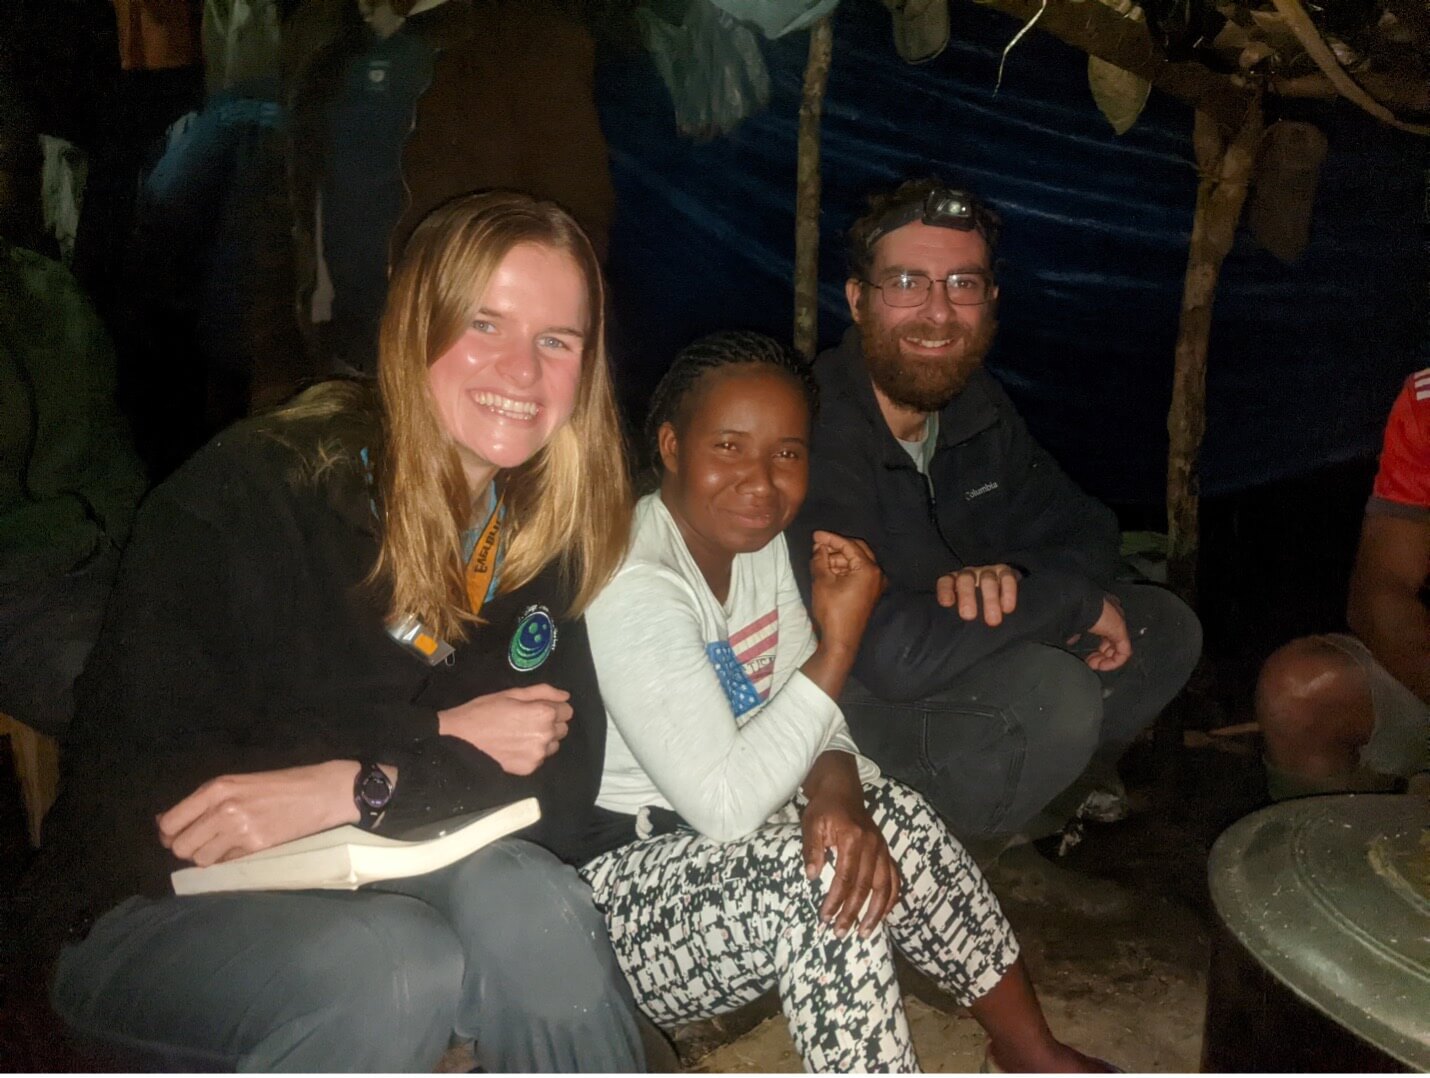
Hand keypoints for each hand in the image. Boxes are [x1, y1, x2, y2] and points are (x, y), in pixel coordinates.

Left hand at [157, 760, 365, 865]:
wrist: (321, 792)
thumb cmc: (281, 784)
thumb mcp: (238, 783)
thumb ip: (204, 802)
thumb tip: (164, 822)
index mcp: (216, 788)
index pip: (170, 822)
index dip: (169, 833)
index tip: (178, 835)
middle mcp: (222, 809)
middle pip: (180, 846)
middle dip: (188, 847)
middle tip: (204, 842)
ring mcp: (238, 830)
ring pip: (200, 859)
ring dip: (207, 856)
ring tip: (225, 845)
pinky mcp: (254, 847)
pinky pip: (225, 863)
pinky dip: (228, 860)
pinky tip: (243, 847)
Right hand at [438, 684, 572, 774]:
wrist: (461, 738)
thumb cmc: (485, 710)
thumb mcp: (513, 693)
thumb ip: (544, 692)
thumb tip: (566, 696)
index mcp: (544, 714)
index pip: (567, 711)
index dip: (553, 707)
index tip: (537, 708)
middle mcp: (546, 736)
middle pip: (562, 728)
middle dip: (550, 723)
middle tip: (526, 720)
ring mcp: (538, 755)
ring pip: (553, 744)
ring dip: (543, 739)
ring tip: (520, 734)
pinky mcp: (529, 768)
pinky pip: (540, 758)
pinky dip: (532, 752)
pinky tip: (515, 746)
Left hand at [800, 755, 899, 937]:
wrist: (843, 789)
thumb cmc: (824, 808)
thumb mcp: (811, 824)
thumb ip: (812, 849)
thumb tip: (812, 877)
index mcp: (853, 838)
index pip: (845, 877)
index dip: (836, 900)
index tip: (825, 918)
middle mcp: (873, 845)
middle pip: (865, 886)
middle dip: (853, 913)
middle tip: (840, 933)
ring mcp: (883, 849)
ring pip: (885, 886)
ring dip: (876, 912)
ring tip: (865, 933)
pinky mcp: (886, 851)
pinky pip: (895, 878)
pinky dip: (891, 898)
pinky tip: (883, 914)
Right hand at [808, 530, 885, 651]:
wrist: (841, 640)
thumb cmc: (832, 611)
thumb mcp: (822, 582)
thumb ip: (820, 559)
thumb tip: (818, 547)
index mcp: (868, 569)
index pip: (848, 545)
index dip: (830, 538)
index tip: (815, 535)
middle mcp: (877, 574)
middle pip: (857, 550)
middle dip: (837, 547)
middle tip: (819, 545)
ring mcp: (876, 584)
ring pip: (858, 561)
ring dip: (840, 558)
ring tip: (821, 558)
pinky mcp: (871, 592)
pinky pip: (859, 573)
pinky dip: (845, 569)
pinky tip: (830, 569)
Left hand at [936, 564, 1018, 625]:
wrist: (1001, 599)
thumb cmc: (975, 609)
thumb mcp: (962, 613)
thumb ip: (956, 619)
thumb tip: (953, 634)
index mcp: (955, 582)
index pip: (946, 581)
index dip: (945, 590)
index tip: (946, 603)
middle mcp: (970, 575)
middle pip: (965, 579)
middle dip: (966, 596)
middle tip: (968, 615)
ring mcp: (987, 572)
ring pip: (987, 580)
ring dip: (990, 599)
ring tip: (993, 620)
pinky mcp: (1005, 573)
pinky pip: (1007, 578)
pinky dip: (1008, 592)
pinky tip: (1007, 609)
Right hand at [1077, 596, 1131, 671]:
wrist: (1078, 602)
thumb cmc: (1073, 609)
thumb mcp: (1074, 624)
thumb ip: (1076, 633)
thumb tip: (1070, 641)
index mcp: (1103, 614)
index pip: (1105, 636)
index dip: (1097, 649)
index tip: (1086, 657)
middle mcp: (1113, 618)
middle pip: (1112, 643)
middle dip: (1101, 656)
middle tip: (1090, 663)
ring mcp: (1118, 624)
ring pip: (1118, 648)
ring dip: (1106, 660)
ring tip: (1094, 665)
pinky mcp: (1121, 631)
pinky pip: (1123, 652)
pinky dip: (1114, 662)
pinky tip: (1102, 666)